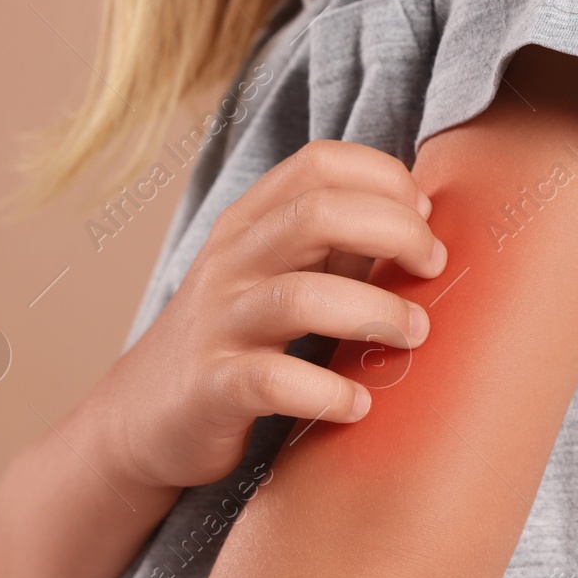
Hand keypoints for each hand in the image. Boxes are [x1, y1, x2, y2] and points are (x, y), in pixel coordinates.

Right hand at [99, 139, 447, 490]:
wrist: (144, 414)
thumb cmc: (235, 338)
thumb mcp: (277, 274)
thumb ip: (336, 244)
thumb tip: (424, 220)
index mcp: (249, 223)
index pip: (319, 162)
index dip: (384, 178)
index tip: (425, 219)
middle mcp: (230, 261)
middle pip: (316, 213)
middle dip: (394, 231)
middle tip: (433, 269)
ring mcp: (218, 323)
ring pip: (299, 296)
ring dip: (375, 312)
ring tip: (414, 333)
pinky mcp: (211, 388)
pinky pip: (273, 381)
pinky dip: (328, 393)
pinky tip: (359, 405)